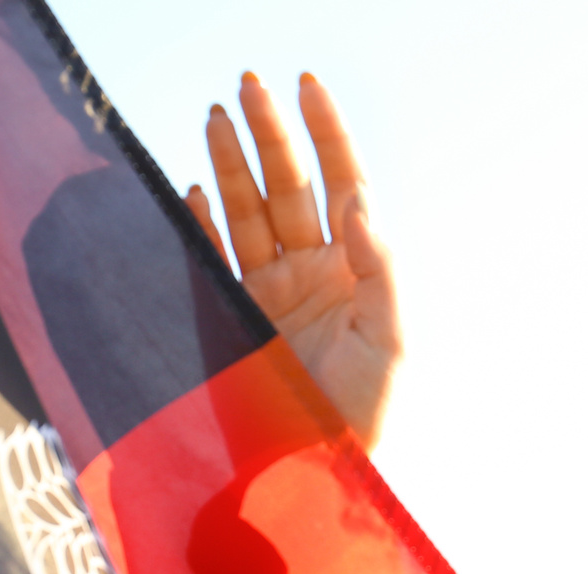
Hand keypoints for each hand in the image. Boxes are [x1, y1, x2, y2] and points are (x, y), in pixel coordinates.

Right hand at [185, 72, 400, 447]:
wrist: (317, 474)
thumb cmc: (368, 415)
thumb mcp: (392, 340)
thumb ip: (379, 267)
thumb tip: (358, 200)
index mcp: (356, 272)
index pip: (344, 184)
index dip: (326, 133)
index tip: (306, 85)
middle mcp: (313, 274)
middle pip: (289, 187)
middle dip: (269, 134)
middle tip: (248, 86)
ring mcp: (270, 294)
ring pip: (248, 212)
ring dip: (232, 163)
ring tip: (218, 116)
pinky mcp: (231, 320)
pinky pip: (212, 257)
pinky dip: (200, 223)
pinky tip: (194, 188)